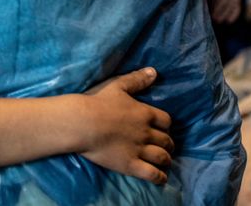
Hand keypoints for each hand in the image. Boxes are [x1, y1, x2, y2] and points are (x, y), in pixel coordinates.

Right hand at [79, 68, 173, 183]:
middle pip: (166, 140)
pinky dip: (160, 177)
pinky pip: (152, 174)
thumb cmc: (97, 102)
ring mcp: (140, 150)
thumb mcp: (118, 85)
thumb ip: (137, 79)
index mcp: (145, 113)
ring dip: (166, 159)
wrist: (82, 123)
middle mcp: (147, 133)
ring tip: (164, 161)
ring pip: (162, 157)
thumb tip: (154, 72)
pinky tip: (160, 178)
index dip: (166, 125)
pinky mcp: (131, 165)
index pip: (166, 121)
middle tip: (164, 146)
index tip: (162, 128)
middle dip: (168, 143)